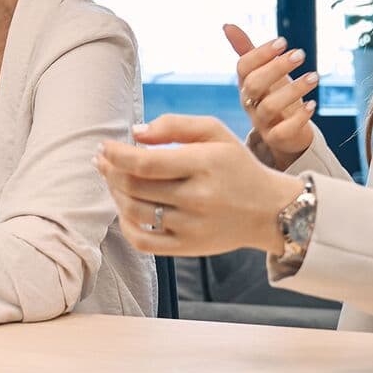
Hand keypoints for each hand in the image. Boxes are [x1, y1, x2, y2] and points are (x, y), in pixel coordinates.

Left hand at [96, 115, 301, 257]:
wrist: (271, 212)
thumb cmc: (236, 166)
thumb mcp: (216, 133)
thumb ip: (175, 125)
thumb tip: (135, 133)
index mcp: (205, 165)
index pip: (146, 163)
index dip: (116, 154)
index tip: (103, 146)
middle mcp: (199, 198)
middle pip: (134, 186)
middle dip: (108, 171)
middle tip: (100, 160)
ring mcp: (192, 227)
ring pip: (134, 211)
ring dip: (113, 193)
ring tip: (111, 179)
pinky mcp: (189, 247)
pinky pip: (143, 241)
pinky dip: (125, 224)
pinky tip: (124, 208)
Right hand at [225, 23, 317, 170]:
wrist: (286, 134)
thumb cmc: (274, 97)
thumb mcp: (262, 73)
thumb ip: (246, 51)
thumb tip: (226, 25)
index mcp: (245, 84)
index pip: (244, 67)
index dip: (261, 54)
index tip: (283, 42)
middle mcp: (250, 102)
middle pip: (253, 85)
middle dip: (276, 68)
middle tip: (300, 54)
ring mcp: (261, 122)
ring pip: (269, 107)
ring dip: (293, 90)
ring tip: (314, 77)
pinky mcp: (276, 139)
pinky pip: (283, 131)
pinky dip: (298, 118)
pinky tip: (312, 105)